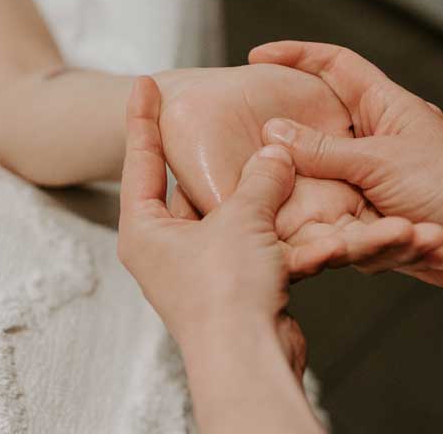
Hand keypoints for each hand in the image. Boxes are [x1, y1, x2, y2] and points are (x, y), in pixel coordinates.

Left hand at [118, 76, 343, 375]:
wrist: (250, 359)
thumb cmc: (225, 292)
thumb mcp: (240, 221)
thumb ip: (259, 181)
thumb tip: (275, 154)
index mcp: (145, 231)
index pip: (140, 162)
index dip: (143, 119)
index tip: (143, 83)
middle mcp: (168, 249)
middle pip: (192, 187)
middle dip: (218, 159)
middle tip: (219, 116)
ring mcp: (203, 269)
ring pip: (237, 217)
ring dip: (264, 195)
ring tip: (280, 156)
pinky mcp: (238, 285)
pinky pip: (261, 243)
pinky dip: (281, 227)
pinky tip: (301, 203)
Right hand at [252, 41, 442, 309]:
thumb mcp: (379, 162)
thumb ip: (322, 149)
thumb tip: (273, 132)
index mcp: (385, 108)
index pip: (336, 66)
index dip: (298, 56)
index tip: (259, 57)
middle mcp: (378, 142)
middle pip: (322, 129)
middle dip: (297, 148)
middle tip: (261, 156)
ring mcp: (378, 183)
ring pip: (332, 187)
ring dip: (342, 210)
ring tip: (363, 220)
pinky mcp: (380, 221)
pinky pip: (352, 227)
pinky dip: (370, 237)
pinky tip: (405, 240)